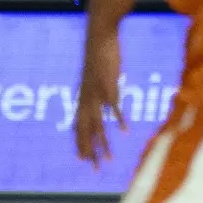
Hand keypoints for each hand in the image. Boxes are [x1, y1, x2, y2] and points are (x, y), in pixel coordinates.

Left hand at [75, 30, 125, 164]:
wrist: (99, 35)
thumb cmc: (99, 53)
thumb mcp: (98, 75)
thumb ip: (101, 89)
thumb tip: (108, 99)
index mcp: (83, 96)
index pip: (78, 125)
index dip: (80, 142)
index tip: (82, 159)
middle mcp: (86, 98)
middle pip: (85, 130)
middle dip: (88, 150)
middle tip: (91, 167)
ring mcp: (96, 93)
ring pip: (97, 124)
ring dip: (102, 143)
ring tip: (107, 160)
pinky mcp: (108, 85)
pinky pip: (113, 107)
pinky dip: (118, 120)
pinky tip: (124, 131)